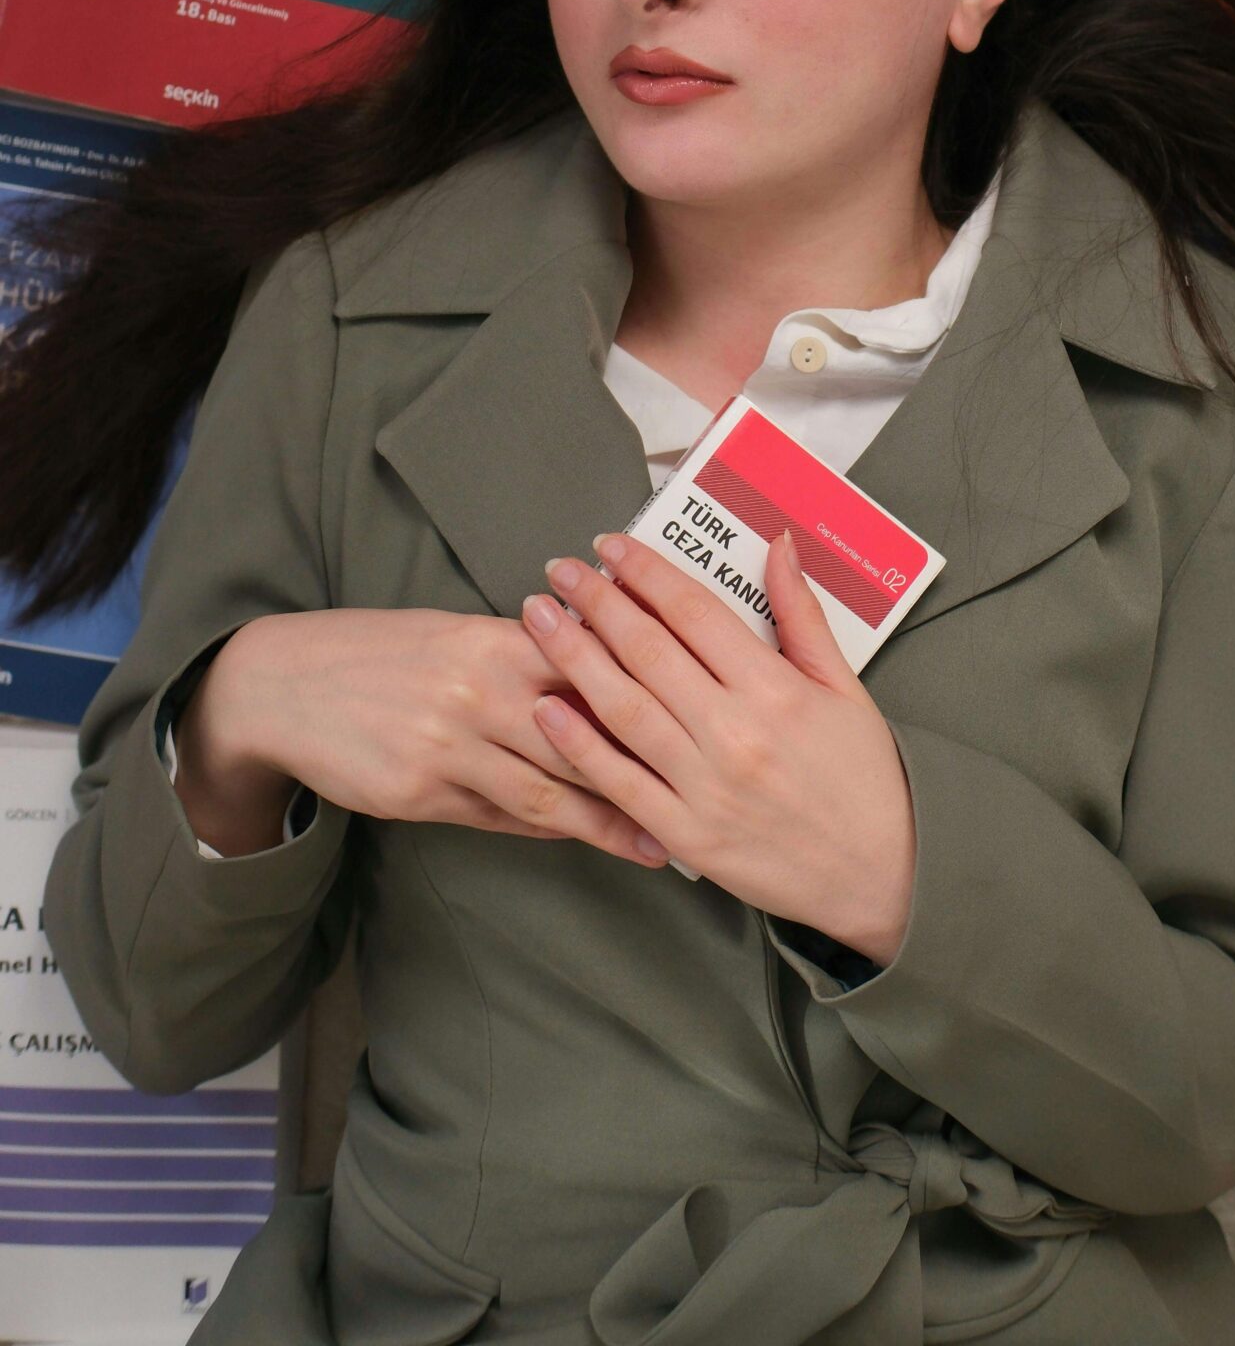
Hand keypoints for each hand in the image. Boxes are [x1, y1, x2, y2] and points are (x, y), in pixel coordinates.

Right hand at [170, 607, 673, 865]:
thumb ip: (522, 654)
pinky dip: (547, 830)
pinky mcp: (422, 793)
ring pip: (546, 790)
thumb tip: (597, 674)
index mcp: (493, 641)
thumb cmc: (381, 653)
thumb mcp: (453, 636)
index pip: (588, 664)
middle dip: (645, 767)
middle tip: (706, 793)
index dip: (647, 691)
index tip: (702, 711)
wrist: (285, 686)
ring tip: (659, 840)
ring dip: (608, 818)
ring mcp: (448, 747)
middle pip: (580, 735)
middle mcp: (477, 693)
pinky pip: (500, 818)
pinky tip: (585, 838)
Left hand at [520, 532, 916, 962]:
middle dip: (595, 602)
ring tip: (538, 618)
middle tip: (558, 569)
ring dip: (573, 657)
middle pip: (648, 651)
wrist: (882, 874)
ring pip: (623, 708)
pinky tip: (546, 708)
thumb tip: (779, 544)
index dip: (646, 573)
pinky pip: (621, 783)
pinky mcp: (686, 835)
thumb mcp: (845, 686)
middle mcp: (734, 732)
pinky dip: (578, 744)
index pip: (694, 612)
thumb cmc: (865, 778)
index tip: (611, 546)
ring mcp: (705, 787)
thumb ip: (802, 614)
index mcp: (775, 689)